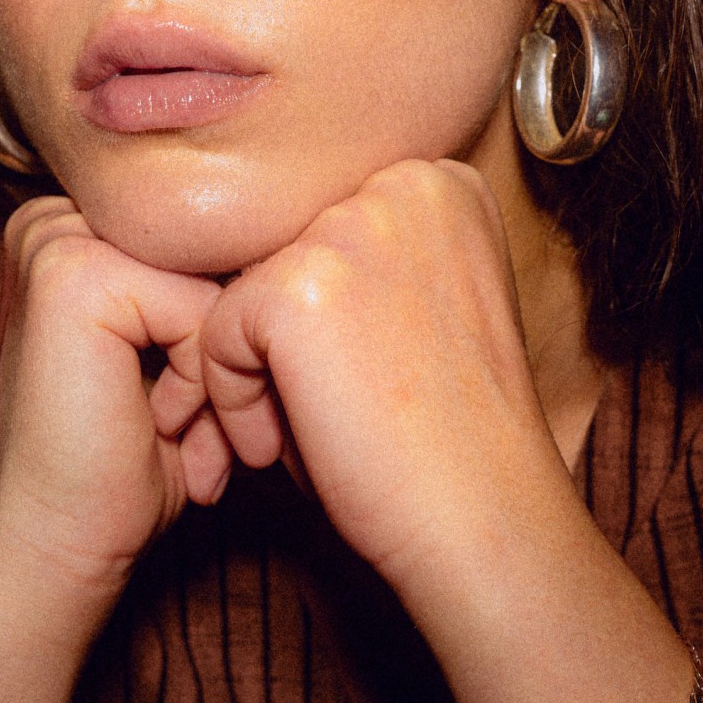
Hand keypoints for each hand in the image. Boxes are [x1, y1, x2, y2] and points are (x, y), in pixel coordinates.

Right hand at [0, 196, 225, 599]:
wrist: (60, 545)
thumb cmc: (123, 465)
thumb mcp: (179, 360)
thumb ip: (212, 291)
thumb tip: (308, 244)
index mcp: (74, 230)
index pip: (213, 245)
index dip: (235, 329)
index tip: (220, 406)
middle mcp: (57, 222)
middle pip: (217, 258)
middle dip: (232, 351)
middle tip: (210, 432)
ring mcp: (58, 242)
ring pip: (214, 284)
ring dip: (220, 373)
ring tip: (188, 436)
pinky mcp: (71, 278)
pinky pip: (198, 310)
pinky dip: (201, 382)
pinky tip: (162, 429)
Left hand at [154, 159, 578, 588]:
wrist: (485, 518)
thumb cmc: (454, 436)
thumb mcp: (427, 309)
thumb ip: (366, 261)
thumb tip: (269, 253)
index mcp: (443, 184)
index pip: (325, 229)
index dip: (325, 317)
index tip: (360, 381)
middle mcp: (402, 186)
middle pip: (283, 255)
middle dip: (285, 344)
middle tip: (326, 415)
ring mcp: (350, 230)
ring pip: (244, 293)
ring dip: (258, 373)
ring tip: (308, 433)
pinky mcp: (296, 287)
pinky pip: (217, 335)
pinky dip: (234, 403)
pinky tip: (284, 448)